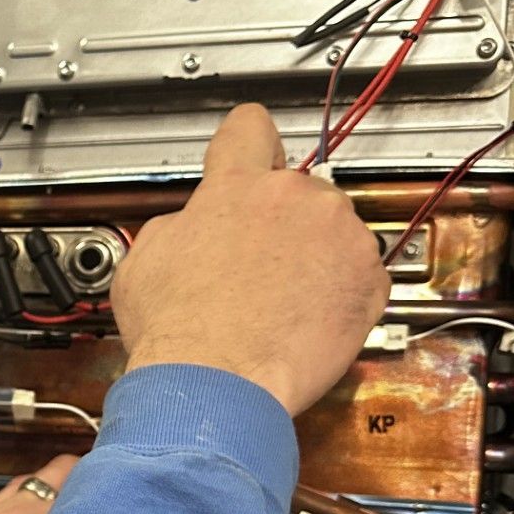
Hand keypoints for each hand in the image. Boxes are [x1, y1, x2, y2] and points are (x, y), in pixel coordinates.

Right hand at [112, 103, 389, 417]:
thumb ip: (179, 225)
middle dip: (281, 220)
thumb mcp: (145, 262)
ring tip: (281, 301)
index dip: (249, 141)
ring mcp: (337, 236)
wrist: (218, 386)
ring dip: (315, 256)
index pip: (250, 127)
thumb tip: (190, 227)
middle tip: (258, 264)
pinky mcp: (368, 279)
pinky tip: (306, 319)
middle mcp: (292, 199)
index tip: (257, 149)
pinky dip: (342, 293)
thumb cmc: (179, 335)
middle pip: (297, 188)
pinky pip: (362, 274)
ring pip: (333, 230)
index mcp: (235, 188)